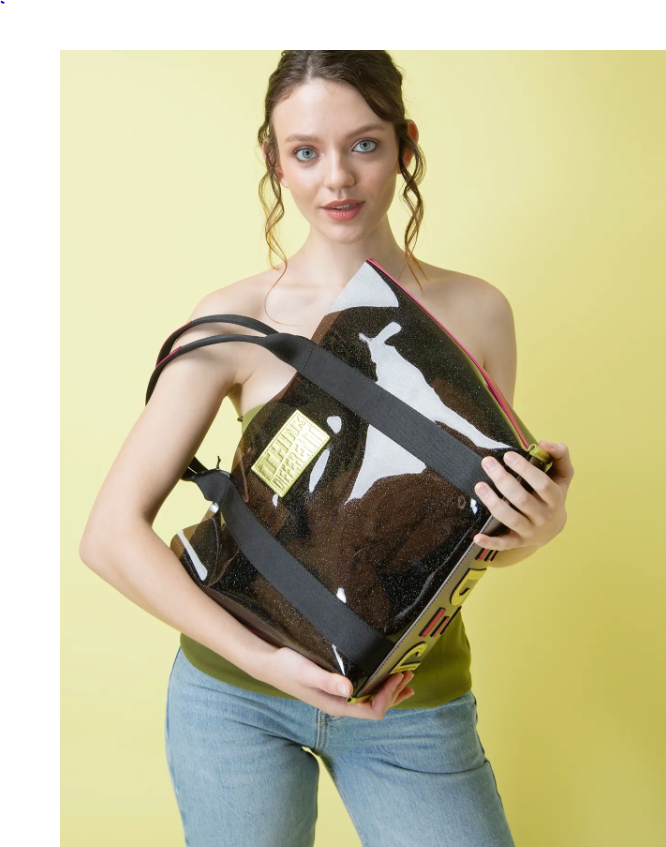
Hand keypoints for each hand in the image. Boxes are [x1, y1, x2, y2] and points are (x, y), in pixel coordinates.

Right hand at [255, 645, 414, 717]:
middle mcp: (340, 704)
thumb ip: (327, 680)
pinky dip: (378, 685)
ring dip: (390, 690)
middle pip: (376, 707)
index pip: (372, 710)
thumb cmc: (286, 666)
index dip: (389, 696)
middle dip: (395, 692)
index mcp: (336, 704)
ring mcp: (338, 696)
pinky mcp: (336, 687)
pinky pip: (363, 691)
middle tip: (409, 673)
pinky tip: (383, 676)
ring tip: (406, 677)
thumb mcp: (306, 671)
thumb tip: (349, 689)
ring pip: (371, 699)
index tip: (397, 675)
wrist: (268, 664)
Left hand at [472, 440, 573, 551]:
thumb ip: (559, 454)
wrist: (554, 527)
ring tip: (479, 485)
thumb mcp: (562, 474)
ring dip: (493, 503)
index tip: (508, 456)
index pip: (542, 484)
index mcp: (555, 498)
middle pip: (522, 499)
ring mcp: (530, 531)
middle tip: (487, 462)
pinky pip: (503, 544)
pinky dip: (490, 542)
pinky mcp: (517, 542)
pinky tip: (476, 537)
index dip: (525, 470)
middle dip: (503, 480)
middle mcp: (544, 516)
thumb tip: (543, 443)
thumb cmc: (554, 493)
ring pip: (510, 519)